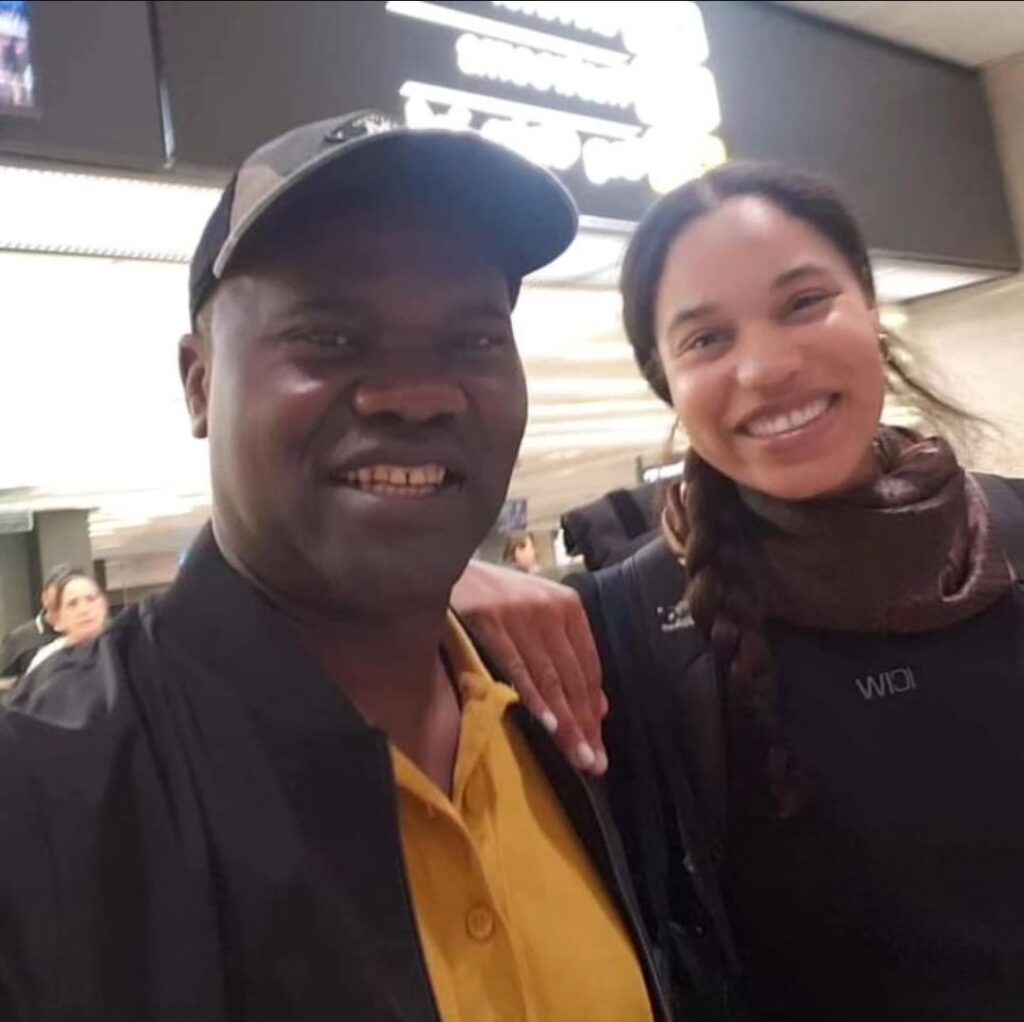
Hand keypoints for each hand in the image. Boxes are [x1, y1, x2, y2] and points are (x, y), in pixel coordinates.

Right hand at [452, 560, 607, 774]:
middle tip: (595, 764)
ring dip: (566, 721)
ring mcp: (520, 615)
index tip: (599, 746)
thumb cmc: (495, 595)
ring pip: (550, 678)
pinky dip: (534, 698)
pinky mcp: (490, 621)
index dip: (594, 709)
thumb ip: (566, 655)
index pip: (588, 666)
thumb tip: (600, 706)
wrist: (448, 560)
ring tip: (578, 755)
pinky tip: (547, 725)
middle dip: (585, 724)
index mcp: (568, 607)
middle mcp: (550, 609)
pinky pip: (517, 667)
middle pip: (573, 677)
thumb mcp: (539, 616)